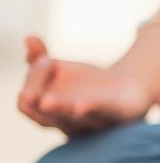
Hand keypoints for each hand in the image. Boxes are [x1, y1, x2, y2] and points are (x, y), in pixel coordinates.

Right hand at [18, 36, 155, 135]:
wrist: (129, 89)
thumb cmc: (88, 84)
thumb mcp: (58, 70)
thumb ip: (37, 58)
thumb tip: (29, 38)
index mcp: (50, 114)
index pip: (27, 102)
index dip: (31, 82)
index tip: (44, 59)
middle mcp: (68, 123)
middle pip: (44, 116)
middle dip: (35, 103)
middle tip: (28, 94)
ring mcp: (92, 121)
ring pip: (71, 119)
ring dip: (60, 109)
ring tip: (46, 102)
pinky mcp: (116, 115)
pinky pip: (100, 113)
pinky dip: (89, 109)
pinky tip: (80, 105)